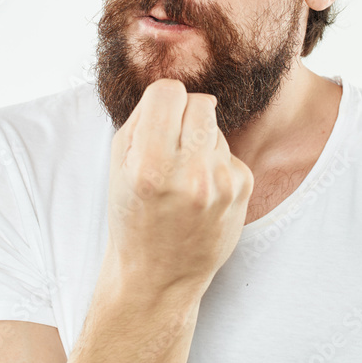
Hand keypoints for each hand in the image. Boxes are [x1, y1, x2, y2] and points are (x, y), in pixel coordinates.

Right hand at [103, 78, 253, 296]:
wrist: (159, 275)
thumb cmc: (133, 215)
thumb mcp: (118, 166)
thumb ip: (143, 119)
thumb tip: (174, 87)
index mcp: (149, 166)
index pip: (168, 91)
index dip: (161, 102)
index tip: (157, 120)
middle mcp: (189, 175)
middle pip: (200, 102)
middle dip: (184, 116)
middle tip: (171, 143)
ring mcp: (221, 184)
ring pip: (216, 127)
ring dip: (200, 141)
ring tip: (183, 175)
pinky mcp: (242, 190)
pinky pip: (230, 152)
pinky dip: (216, 164)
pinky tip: (201, 191)